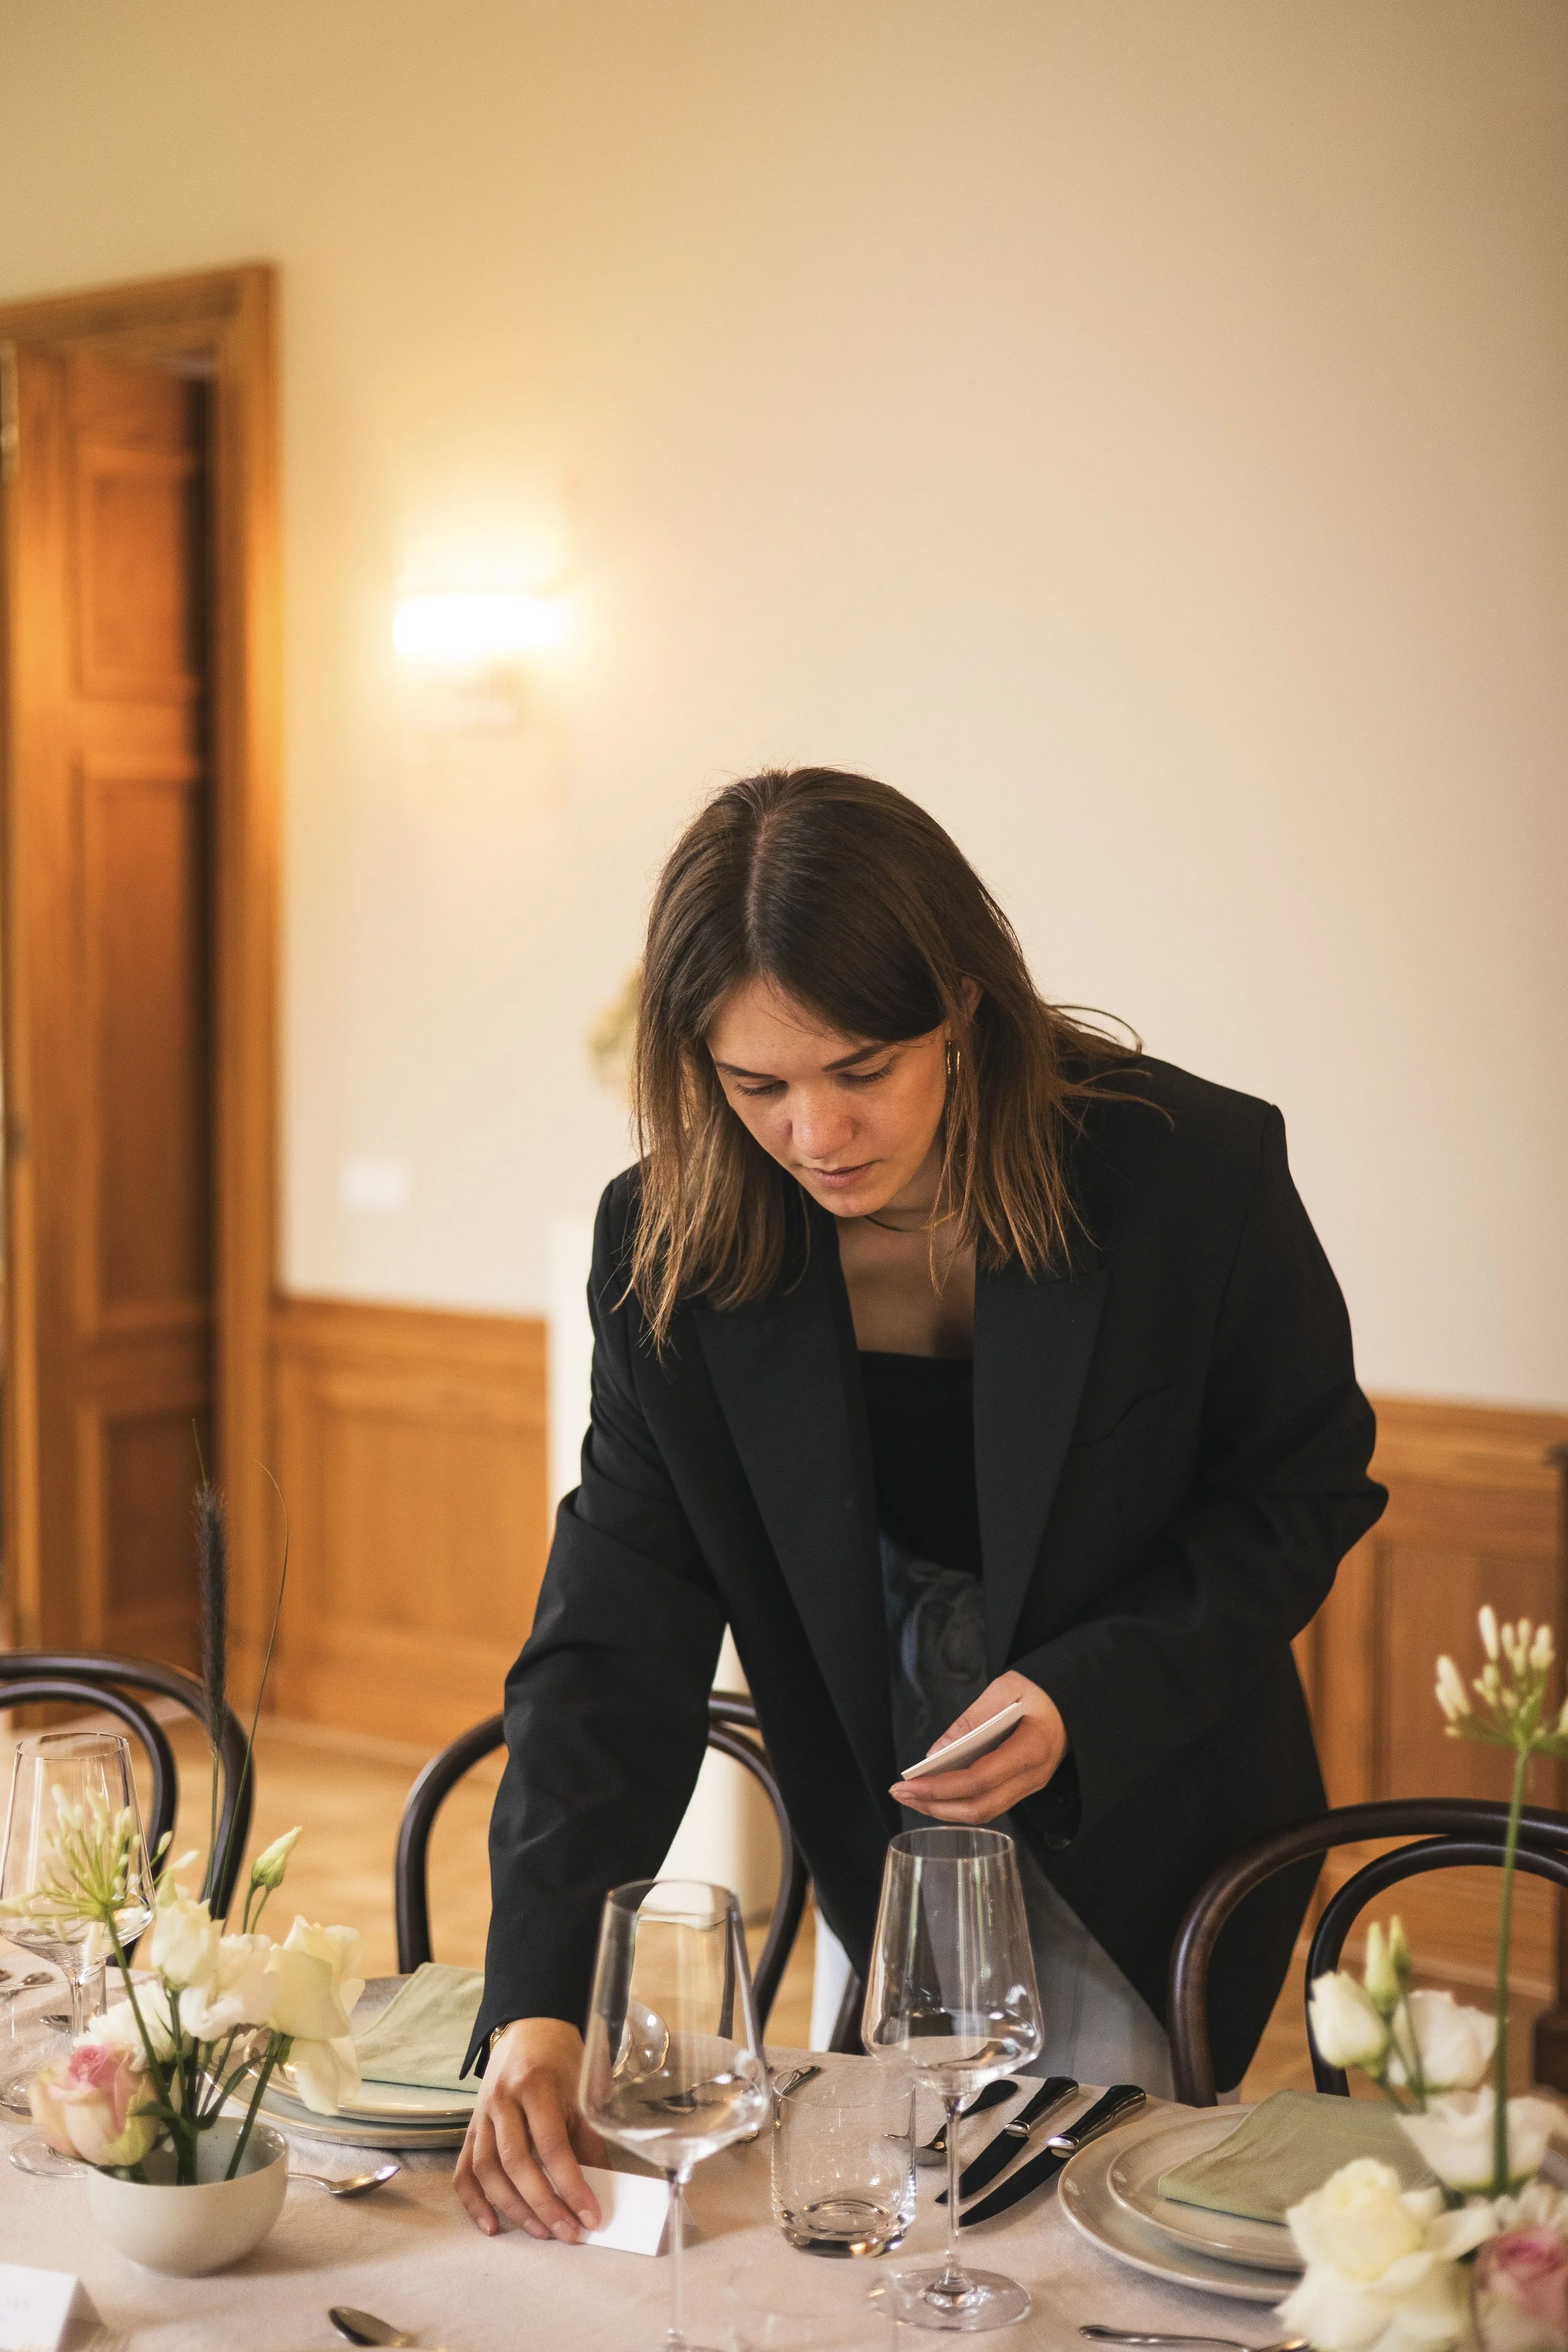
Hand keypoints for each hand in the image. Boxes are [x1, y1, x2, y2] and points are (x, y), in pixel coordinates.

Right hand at [454, 2017, 606, 2239]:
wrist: (530, 2027)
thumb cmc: (562, 2060)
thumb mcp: (582, 2090)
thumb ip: (588, 2139)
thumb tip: (602, 2189)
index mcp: (535, 2085)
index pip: (552, 2145)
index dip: (572, 2185)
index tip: (591, 2216)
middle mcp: (502, 2100)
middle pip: (516, 2162)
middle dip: (544, 2205)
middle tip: (568, 2233)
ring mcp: (481, 2114)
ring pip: (488, 2170)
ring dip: (514, 2208)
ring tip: (541, 2232)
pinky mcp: (471, 2127)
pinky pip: (463, 2170)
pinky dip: (474, 2202)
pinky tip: (492, 2226)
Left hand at [890, 1671, 1067, 1822]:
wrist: (1073, 1700)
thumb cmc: (1041, 1690)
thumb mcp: (1006, 1689)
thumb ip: (971, 1720)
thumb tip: (936, 1752)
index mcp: (1032, 1749)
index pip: (979, 1780)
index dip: (940, 1787)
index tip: (908, 1783)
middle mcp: (1034, 1777)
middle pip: (979, 1807)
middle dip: (935, 1805)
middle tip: (900, 1794)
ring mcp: (1031, 1786)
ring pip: (984, 1812)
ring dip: (945, 1808)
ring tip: (911, 1796)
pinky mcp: (1024, 1786)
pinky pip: (990, 1803)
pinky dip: (959, 1802)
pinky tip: (937, 1792)